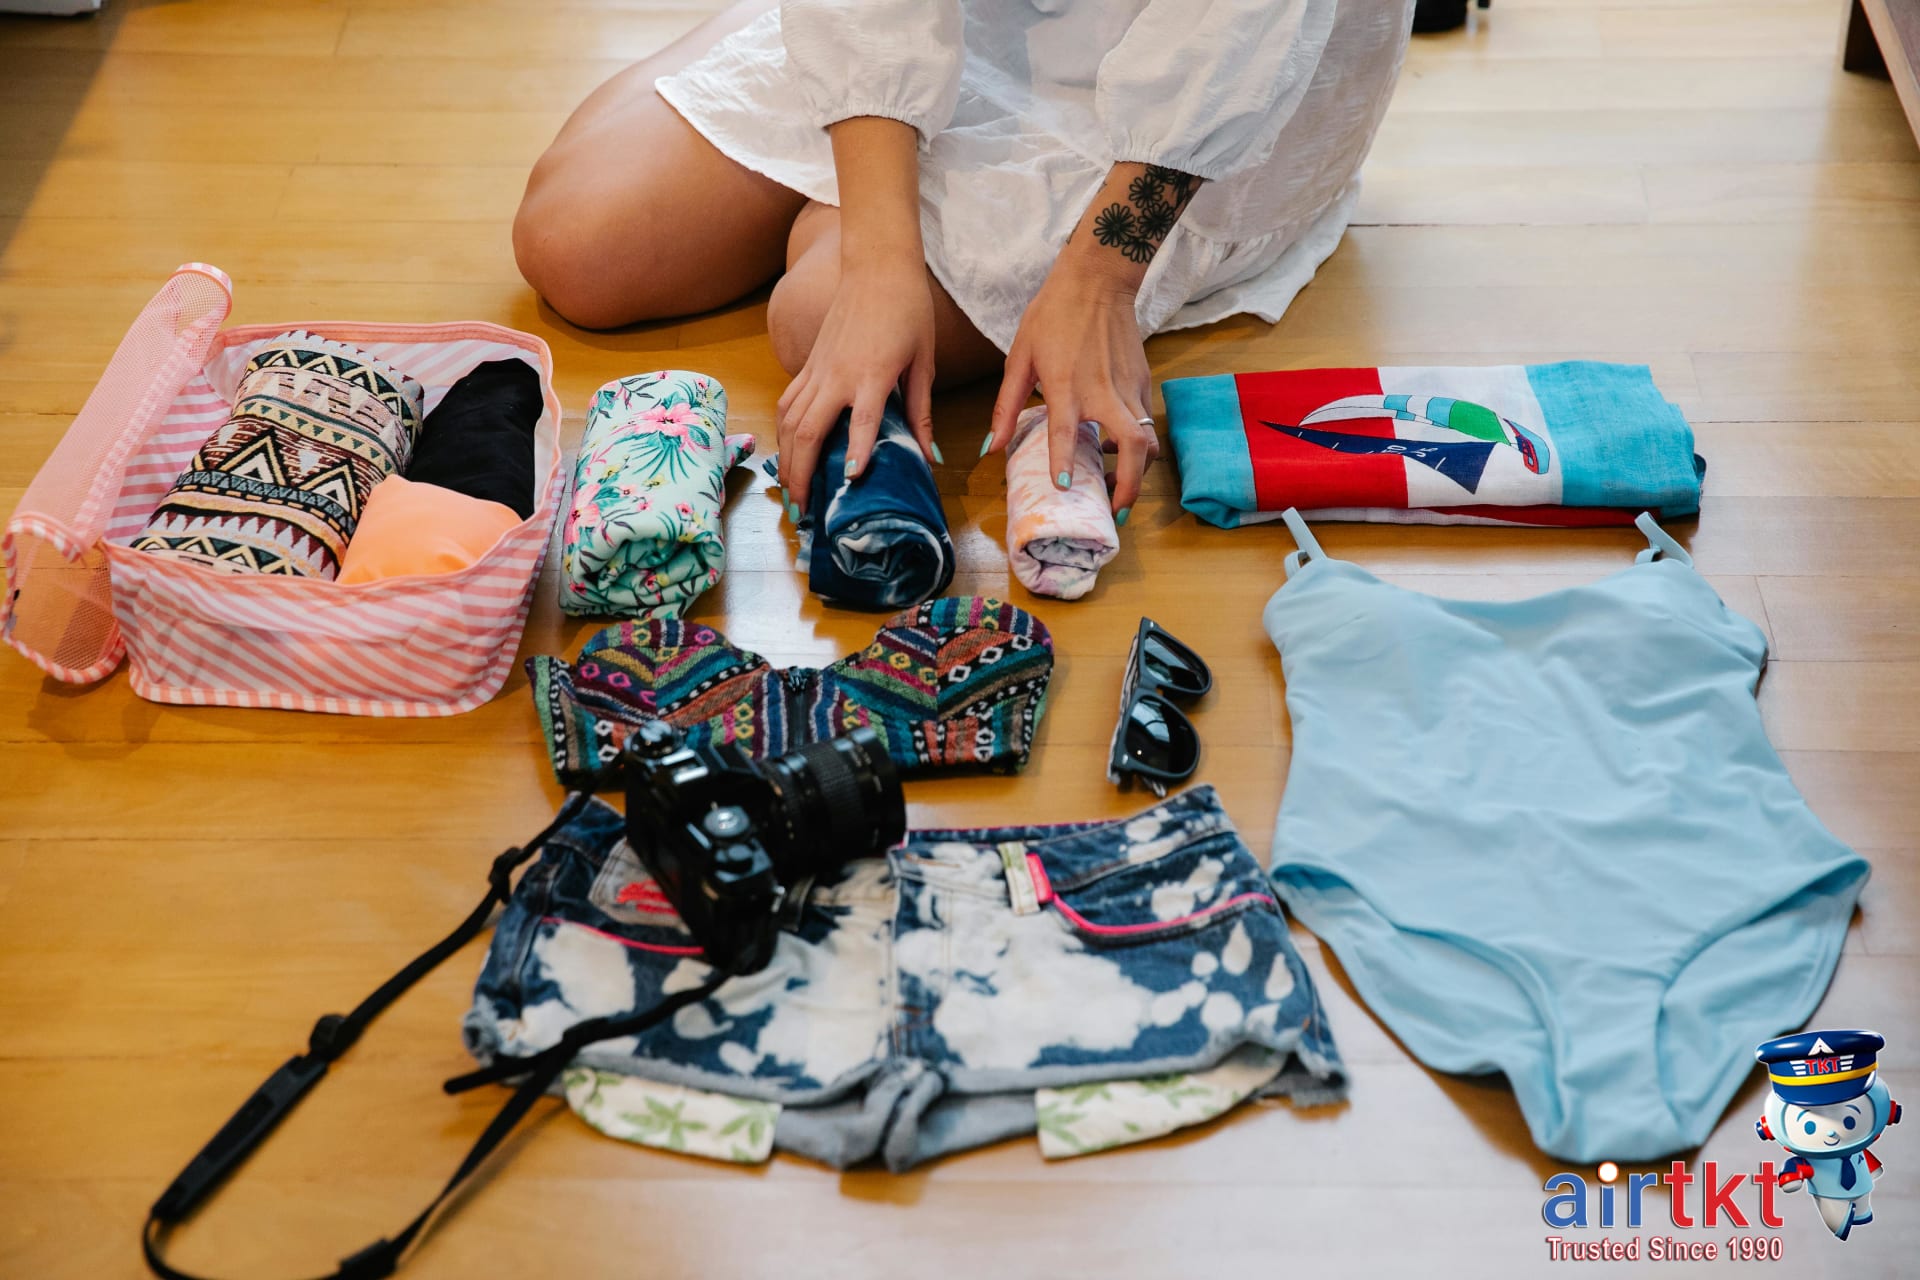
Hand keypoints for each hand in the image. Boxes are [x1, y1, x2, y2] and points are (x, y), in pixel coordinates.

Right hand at [775, 259, 937, 514]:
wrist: (878, 265)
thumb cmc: (909, 311)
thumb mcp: (924, 362)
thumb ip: (921, 411)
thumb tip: (928, 456)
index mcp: (872, 374)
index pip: (862, 422)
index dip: (855, 452)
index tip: (849, 481)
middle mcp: (837, 375)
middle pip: (808, 430)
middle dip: (801, 473)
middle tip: (803, 508)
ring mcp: (817, 369)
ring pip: (789, 420)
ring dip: (787, 459)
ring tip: (790, 491)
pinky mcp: (808, 363)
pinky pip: (787, 403)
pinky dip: (782, 432)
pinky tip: (785, 453)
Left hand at [985, 258, 1155, 520]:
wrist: (1098, 280)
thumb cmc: (1053, 314)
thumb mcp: (1020, 357)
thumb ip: (1007, 405)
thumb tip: (990, 447)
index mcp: (1068, 386)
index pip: (1067, 432)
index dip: (1065, 462)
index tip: (1063, 488)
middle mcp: (1104, 393)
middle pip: (1135, 448)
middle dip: (1129, 485)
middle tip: (1116, 510)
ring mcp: (1130, 389)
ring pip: (1148, 441)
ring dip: (1138, 471)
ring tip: (1116, 486)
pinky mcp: (1144, 382)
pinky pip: (1145, 422)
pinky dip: (1136, 444)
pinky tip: (1114, 448)